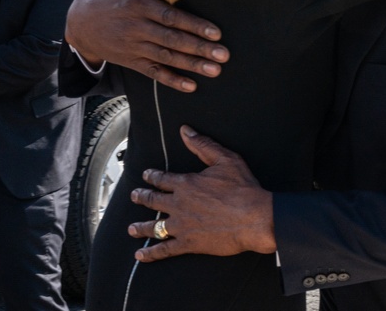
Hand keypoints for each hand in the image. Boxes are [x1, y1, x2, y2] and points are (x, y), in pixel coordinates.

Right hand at [65, 0, 228, 91]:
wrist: (80, 23)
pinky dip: (172, 80)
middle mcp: (137, 28)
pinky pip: (154, 73)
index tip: (216, 32)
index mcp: (139, 6)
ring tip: (215, 70)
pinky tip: (191, 86)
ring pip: (167, 58)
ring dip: (192, 66)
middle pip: (172, 40)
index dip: (194, 25)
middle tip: (223, 55)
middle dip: (199, 48)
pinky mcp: (132, 62)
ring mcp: (134, 47)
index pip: (171, 17)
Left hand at [128, 126, 275, 260]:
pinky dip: (151, 253)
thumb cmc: (243, 188)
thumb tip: (185, 131)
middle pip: (154, 200)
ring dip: (141, 227)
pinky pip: (165, 249)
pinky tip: (141, 255)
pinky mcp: (188, 243)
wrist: (254, 218)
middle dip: (142, 198)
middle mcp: (179, 204)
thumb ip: (203, 145)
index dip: (152, 176)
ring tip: (131, 228)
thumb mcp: (225, 159)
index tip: (146, 175)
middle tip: (134, 196)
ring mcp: (181, 225)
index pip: (163, 179)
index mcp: (186, 183)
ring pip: (154, 226)